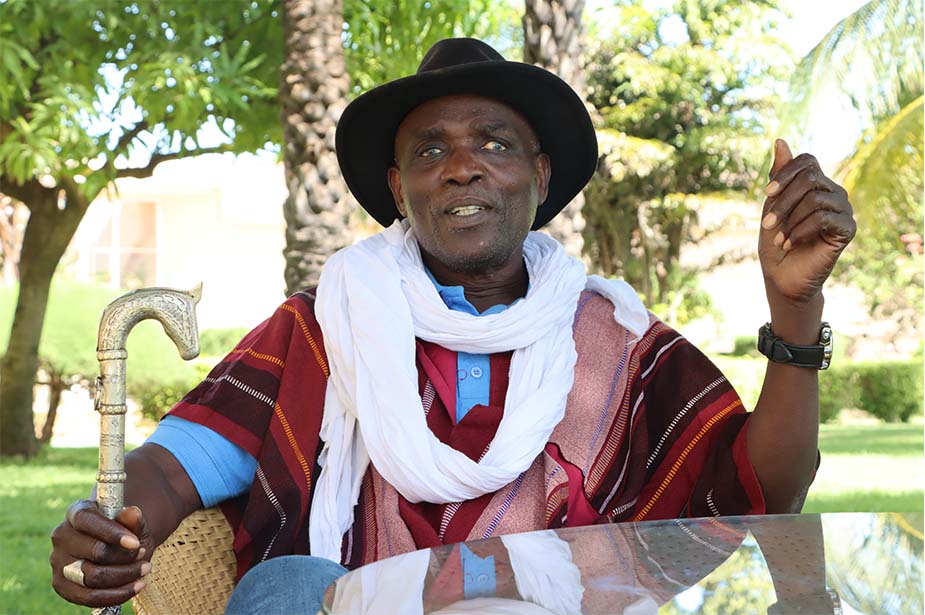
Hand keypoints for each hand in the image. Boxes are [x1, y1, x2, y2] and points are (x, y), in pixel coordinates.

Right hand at [50, 500, 152, 606]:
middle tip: (144, 555)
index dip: (111, 533)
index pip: (87, 520)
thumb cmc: (126, 531)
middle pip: (94, 552)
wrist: (119, 546)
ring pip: (91, 577)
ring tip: (144, 569)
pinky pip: (88, 597)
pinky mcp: (61, 584)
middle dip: (125, 557)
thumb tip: (132, 512)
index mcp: (77, 512)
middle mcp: (62, 535)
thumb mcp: (133, 523)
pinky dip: (116, 595)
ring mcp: (58, 561)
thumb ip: (133, 519)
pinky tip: (137, 586)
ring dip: (124, 576)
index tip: (135, 543)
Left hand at [759, 139, 855, 307]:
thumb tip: (780, 140)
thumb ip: (779, 175)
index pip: (807, 161)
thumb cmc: (776, 241)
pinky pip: (824, 217)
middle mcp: (833, 192)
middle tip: (767, 224)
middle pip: (809, 178)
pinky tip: (791, 243)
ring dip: (790, 220)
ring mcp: (843, 209)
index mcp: (815, 184)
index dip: (786, 174)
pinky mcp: (848, 229)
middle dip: (783, 201)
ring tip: (779, 238)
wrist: (783, 276)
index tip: (767, 193)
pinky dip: (801, 230)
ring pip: (815, 198)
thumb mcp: (771, 205)